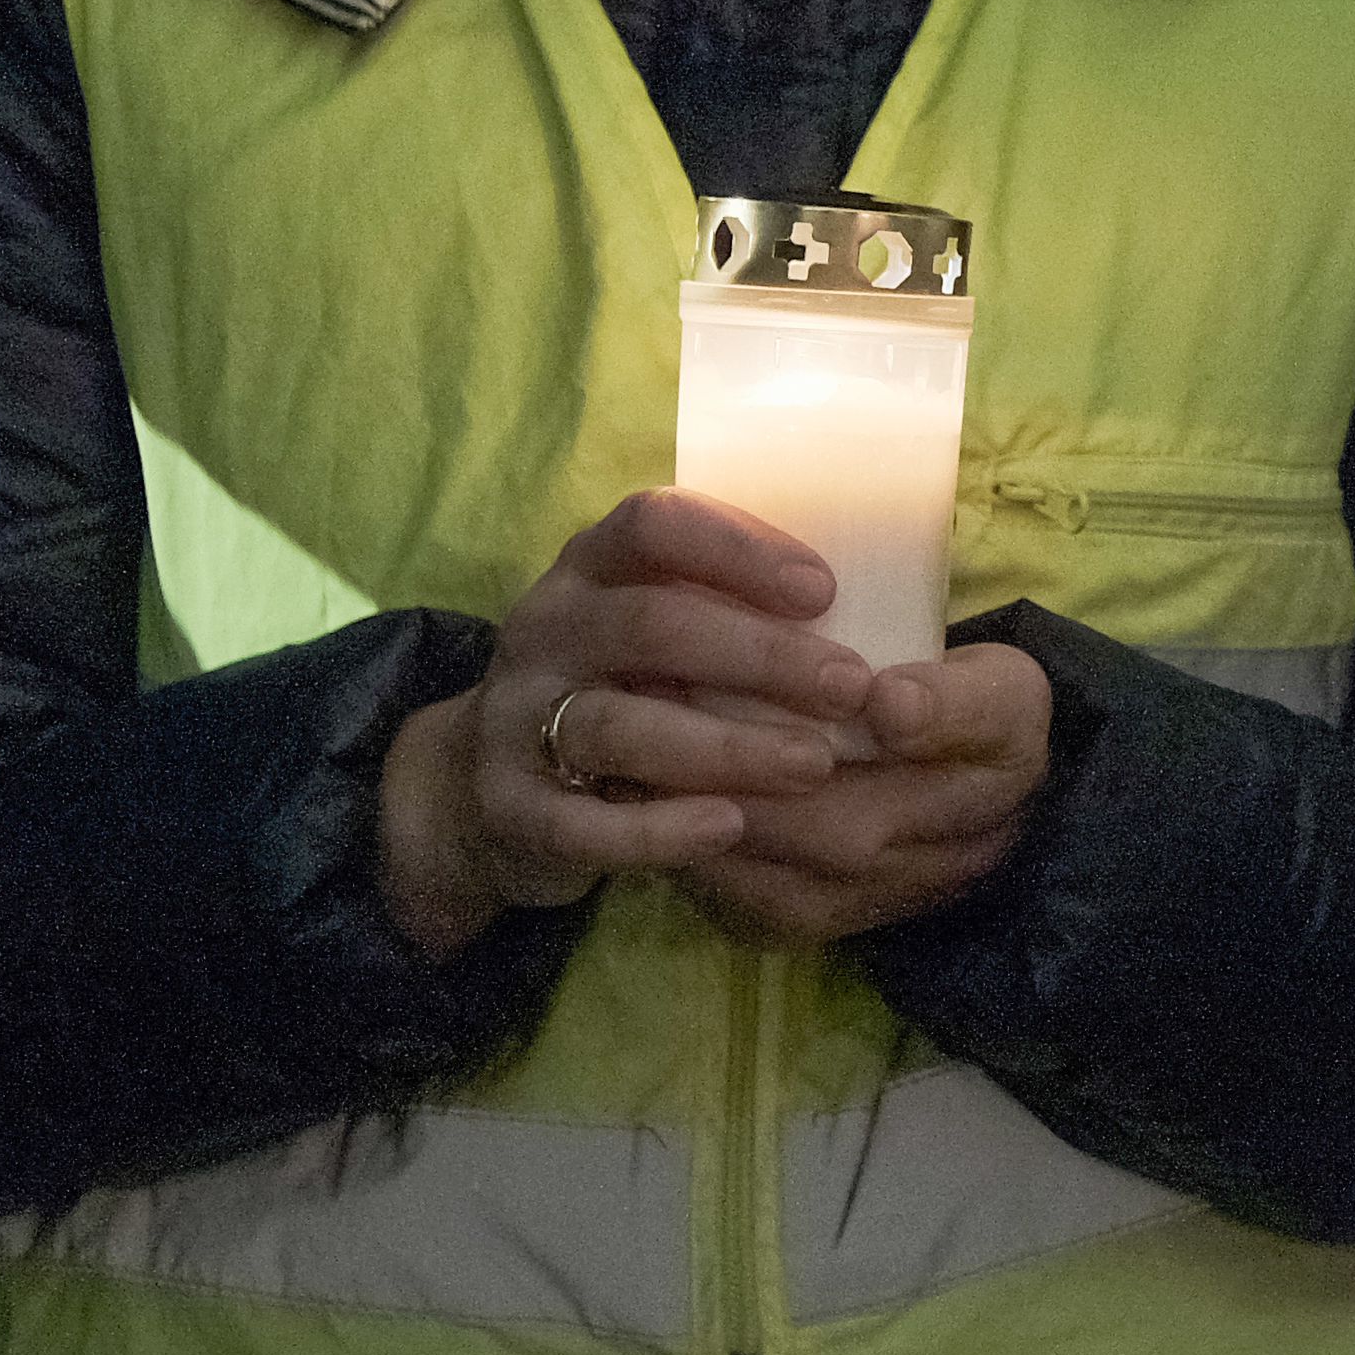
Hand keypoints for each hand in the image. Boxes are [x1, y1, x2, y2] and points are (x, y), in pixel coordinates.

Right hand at [375, 489, 1046, 960]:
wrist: (481, 791)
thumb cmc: (613, 689)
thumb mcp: (652, 629)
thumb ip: (726, 606)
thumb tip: (873, 603)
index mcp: (589, 569)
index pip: (653, 525)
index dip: (739, 549)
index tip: (824, 589)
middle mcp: (545, 630)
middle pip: (649, 625)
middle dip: (759, 655)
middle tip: (852, 686)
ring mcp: (515, 719)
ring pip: (616, 724)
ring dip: (724, 746)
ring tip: (812, 764)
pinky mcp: (510, 808)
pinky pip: (580, 822)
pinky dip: (657, 829)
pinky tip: (728, 827)